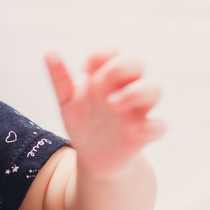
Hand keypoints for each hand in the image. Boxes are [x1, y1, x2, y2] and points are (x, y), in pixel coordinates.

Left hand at [45, 48, 164, 178]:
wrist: (92, 158)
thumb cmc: (83, 122)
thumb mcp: (67, 101)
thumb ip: (60, 78)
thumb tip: (49, 52)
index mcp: (105, 77)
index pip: (111, 52)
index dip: (101, 55)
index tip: (84, 69)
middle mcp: (124, 88)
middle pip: (136, 62)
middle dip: (120, 67)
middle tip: (99, 81)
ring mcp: (137, 110)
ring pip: (154, 89)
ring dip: (136, 92)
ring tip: (113, 103)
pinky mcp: (144, 134)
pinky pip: (160, 127)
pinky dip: (150, 127)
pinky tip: (132, 131)